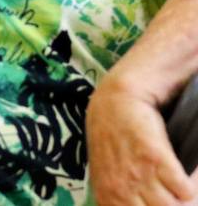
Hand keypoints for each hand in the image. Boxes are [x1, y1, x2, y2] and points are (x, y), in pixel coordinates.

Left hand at [87, 78, 197, 203]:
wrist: (116, 102)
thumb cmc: (113, 139)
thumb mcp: (109, 175)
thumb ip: (121, 198)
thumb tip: (139, 204)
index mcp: (109, 199)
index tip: (171, 202)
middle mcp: (122, 191)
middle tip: (182, 198)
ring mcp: (138, 176)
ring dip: (189, 201)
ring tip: (189, 189)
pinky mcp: (155, 159)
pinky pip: (186, 190)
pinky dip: (193, 186)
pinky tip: (192, 177)